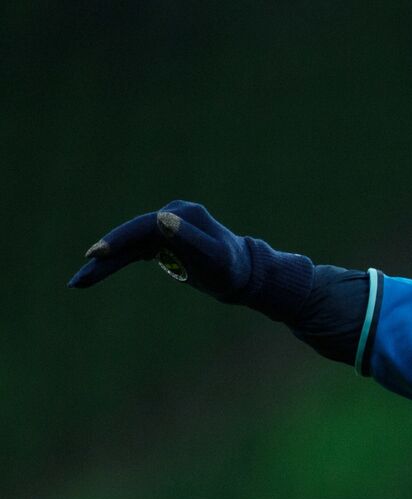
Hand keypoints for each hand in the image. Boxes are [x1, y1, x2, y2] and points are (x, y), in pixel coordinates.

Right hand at [68, 201, 312, 320]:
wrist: (244, 274)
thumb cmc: (231, 268)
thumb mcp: (213, 257)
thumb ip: (190, 238)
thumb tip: (163, 218)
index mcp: (181, 215)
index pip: (143, 227)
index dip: (119, 240)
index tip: (98, 254)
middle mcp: (171, 215)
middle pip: (130, 236)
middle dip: (104, 256)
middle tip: (79, 280)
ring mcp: (164, 226)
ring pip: (128, 245)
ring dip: (105, 263)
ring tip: (80, 282)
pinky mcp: (161, 239)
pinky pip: (134, 252)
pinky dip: (118, 262)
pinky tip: (99, 272)